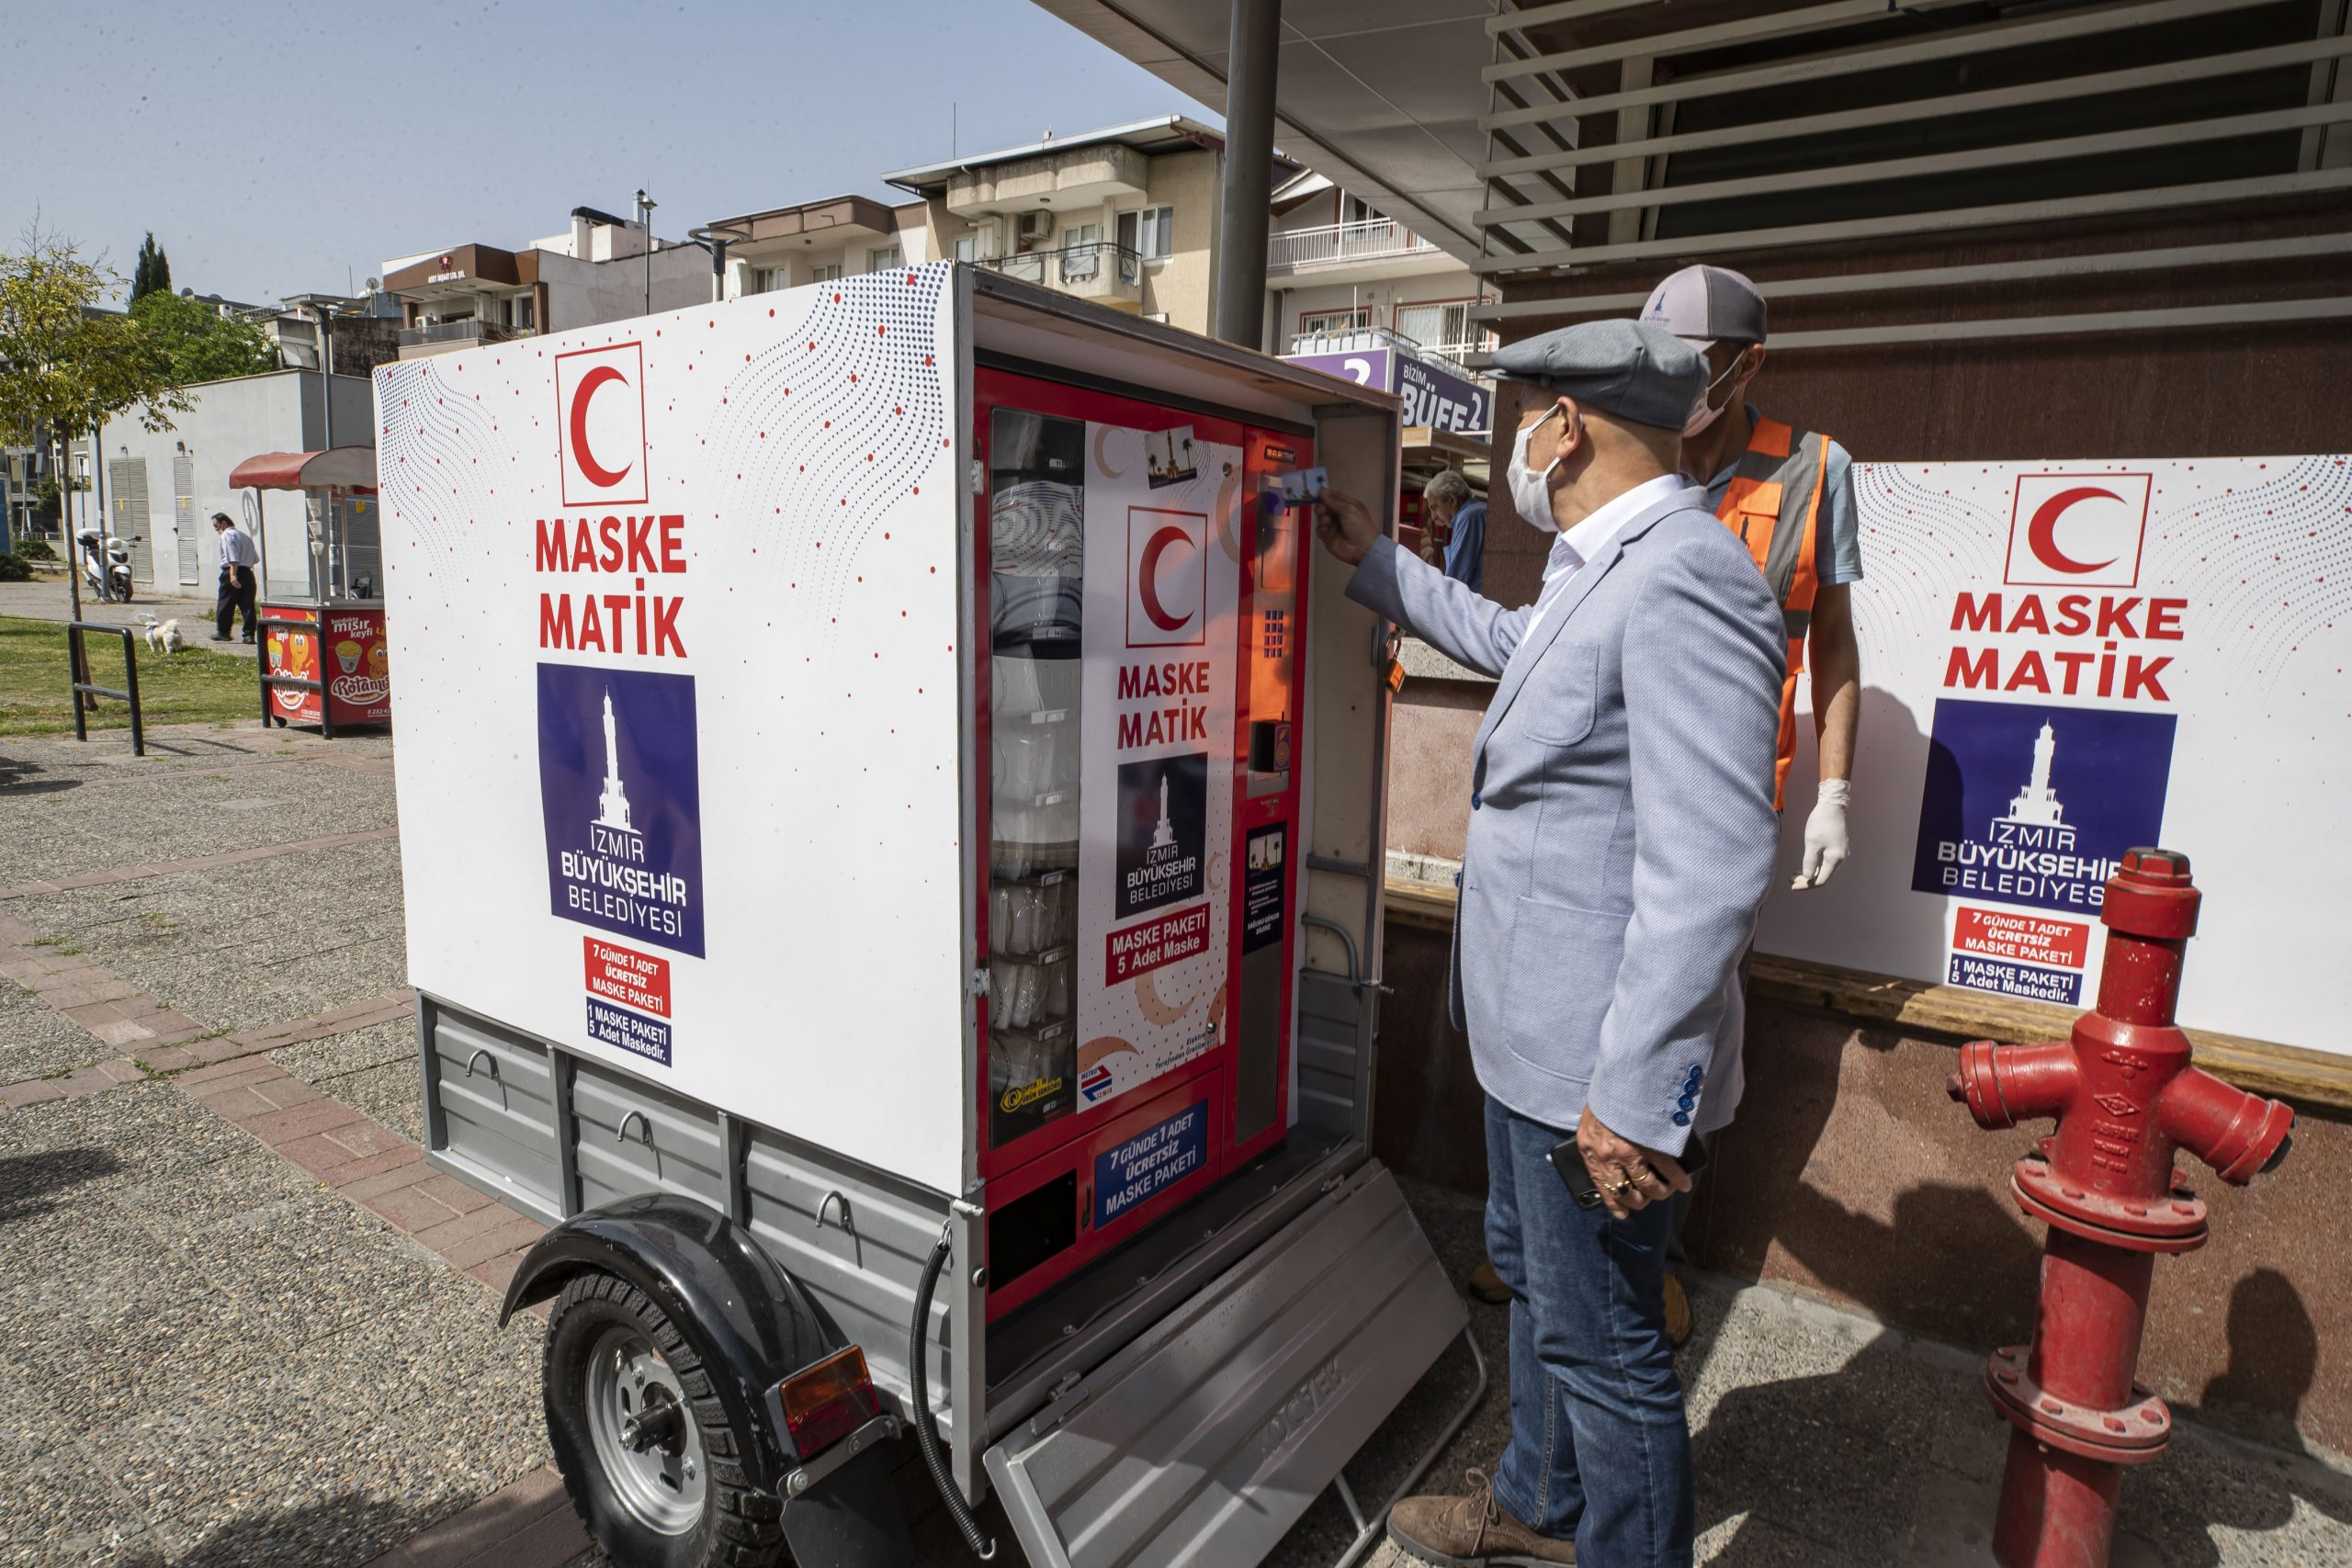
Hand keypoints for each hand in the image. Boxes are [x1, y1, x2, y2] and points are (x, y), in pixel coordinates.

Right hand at [1312, 486, 1379, 566]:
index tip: (1318, 492)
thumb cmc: (1360, 527)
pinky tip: (1326, 529)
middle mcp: (1340, 515)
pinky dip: (1321, 528)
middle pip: (1325, 506)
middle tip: (1322, 509)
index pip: (1334, 497)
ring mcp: (1333, 525)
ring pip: (1320, 516)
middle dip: (1321, 506)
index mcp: (1348, 506)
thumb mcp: (1349, 509)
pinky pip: (1319, 529)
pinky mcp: (1327, 536)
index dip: (1326, 494)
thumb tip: (1322, 491)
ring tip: (1327, 520)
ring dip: (1321, 516)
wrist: (1362, 548)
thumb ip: (1334, 500)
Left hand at [1576, 1106, 1690, 1220]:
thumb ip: (1594, 1146)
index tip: (1624, 1212)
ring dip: (1660, 1193)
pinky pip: (1667, 1170)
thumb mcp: (1588, 1125)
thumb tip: (1604, 1163)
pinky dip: (1678, 1180)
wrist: (1617, 1077)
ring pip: (1649, 1188)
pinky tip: (1683, 1184)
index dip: (1616, 1204)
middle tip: (1647, 1196)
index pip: (1603, 1189)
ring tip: (1666, 1189)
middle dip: (1640, 1201)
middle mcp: (1609, 1158)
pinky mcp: (1650, 1146)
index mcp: (1591, 1153)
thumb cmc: (1604, 1100)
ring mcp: (1630, 1153)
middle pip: (1628, 1195)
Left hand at [1792, 778, 1851, 889]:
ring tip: (1795, 874)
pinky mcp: (1838, 847)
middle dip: (1807, 880)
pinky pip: (1826, 862)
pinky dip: (1815, 865)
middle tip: (1791, 880)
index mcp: (1835, 859)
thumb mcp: (1812, 843)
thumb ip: (1809, 862)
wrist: (1832, 805)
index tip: (1792, 886)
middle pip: (1824, 876)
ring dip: (1810, 873)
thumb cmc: (1821, 823)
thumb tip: (1808, 877)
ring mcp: (1841, 853)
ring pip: (1825, 869)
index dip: (1806, 885)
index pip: (1821, 880)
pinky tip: (1805, 865)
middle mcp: (1841, 859)